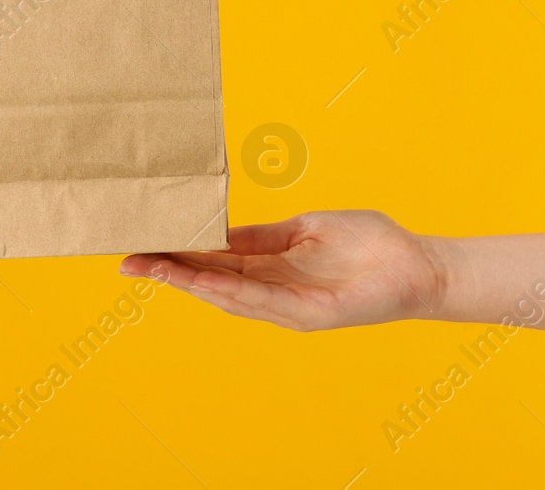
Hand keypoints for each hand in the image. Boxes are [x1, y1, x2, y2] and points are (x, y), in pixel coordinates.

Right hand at [119, 211, 448, 331]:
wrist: (418, 264)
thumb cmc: (369, 242)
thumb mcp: (306, 227)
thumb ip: (263, 235)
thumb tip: (220, 231)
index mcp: (269, 267)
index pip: (212, 261)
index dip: (175, 253)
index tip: (140, 242)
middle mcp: (271, 292)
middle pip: (209, 283)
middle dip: (167, 271)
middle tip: (126, 259)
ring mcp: (288, 307)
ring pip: (227, 296)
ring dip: (188, 283)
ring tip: (152, 268)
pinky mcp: (310, 316)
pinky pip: (263, 302)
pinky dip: (230, 292)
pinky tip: (203, 282)